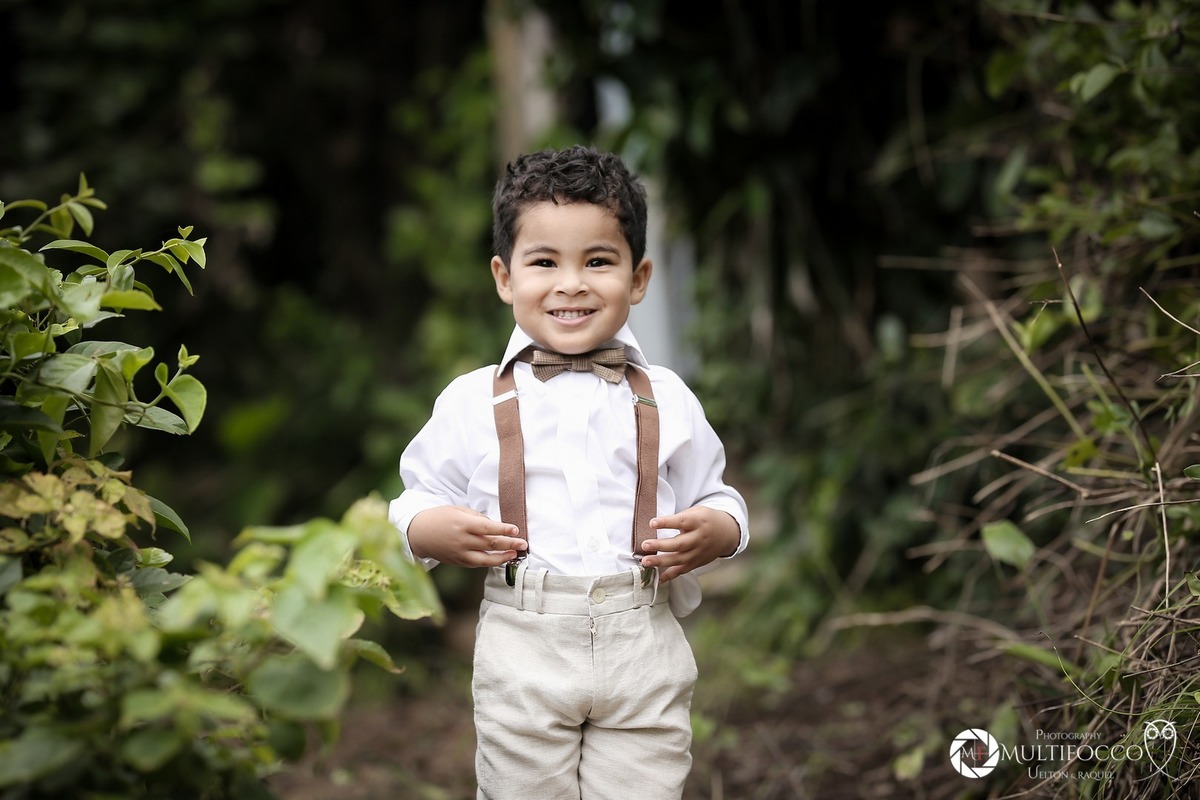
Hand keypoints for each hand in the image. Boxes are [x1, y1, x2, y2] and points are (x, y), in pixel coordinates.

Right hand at [407, 505, 526, 567]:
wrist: (419, 533)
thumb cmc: (440, 518)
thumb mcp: (458, 511)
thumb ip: (477, 518)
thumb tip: (495, 526)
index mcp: (463, 524)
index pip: (489, 528)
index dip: (504, 530)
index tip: (516, 530)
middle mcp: (462, 541)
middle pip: (491, 544)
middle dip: (510, 545)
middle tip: (524, 544)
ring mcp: (460, 554)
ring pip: (486, 559)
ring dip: (503, 558)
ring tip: (515, 555)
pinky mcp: (458, 562)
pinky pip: (478, 564)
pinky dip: (491, 562)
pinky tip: (500, 559)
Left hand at [639, 505, 740, 582]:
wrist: (727, 533)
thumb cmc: (705, 519)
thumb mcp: (697, 511)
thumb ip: (680, 518)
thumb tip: (657, 524)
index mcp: (698, 522)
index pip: (681, 522)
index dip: (666, 523)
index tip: (652, 523)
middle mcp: (699, 538)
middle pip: (679, 544)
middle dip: (660, 545)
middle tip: (644, 545)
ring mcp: (698, 552)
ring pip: (679, 559)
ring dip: (661, 561)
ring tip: (645, 562)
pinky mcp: (697, 563)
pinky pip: (683, 570)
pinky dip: (670, 575)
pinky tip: (658, 578)